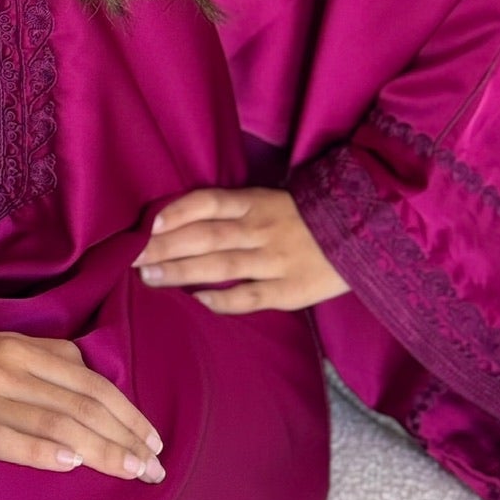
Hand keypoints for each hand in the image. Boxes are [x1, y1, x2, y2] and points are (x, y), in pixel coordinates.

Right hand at [0, 331, 167, 481]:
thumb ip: (45, 362)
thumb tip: (95, 377)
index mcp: (18, 347)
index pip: (88, 381)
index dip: (127, 412)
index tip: (154, 443)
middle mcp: (2, 364)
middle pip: (78, 403)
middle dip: (123, 436)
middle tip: (154, 468)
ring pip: (53, 421)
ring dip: (99, 449)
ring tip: (129, 472)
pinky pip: (5, 439)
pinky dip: (40, 451)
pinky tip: (70, 465)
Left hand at [132, 185, 351, 313]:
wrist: (366, 234)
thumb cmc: (310, 217)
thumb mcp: (274, 200)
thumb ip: (236, 209)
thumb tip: (185, 217)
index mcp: (258, 202)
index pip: (209, 202)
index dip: (177, 211)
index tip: (148, 223)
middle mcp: (261, 229)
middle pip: (205, 236)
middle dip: (165, 247)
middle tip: (132, 256)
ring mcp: (275, 260)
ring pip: (220, 266)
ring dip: (181, 272)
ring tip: (150, 277)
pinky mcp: (290, 290)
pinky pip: (251, 296)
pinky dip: (223, 299)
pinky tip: (198, 300)